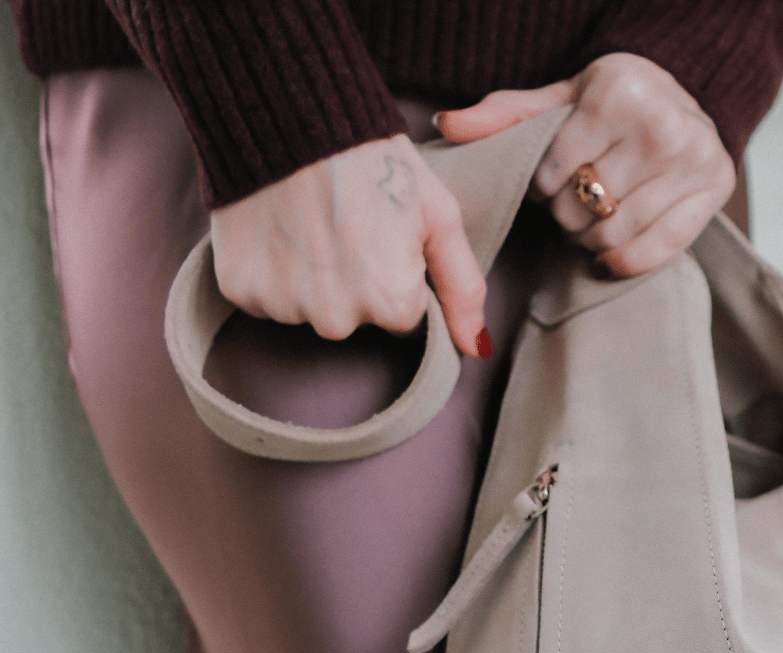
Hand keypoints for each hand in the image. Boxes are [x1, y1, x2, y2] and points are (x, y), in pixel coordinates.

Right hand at [209, 134, 488, 354]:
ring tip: (310, 221)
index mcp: (391, 303)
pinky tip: (278, 227)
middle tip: (345, 222)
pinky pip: (263, 297)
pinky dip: (269, 269)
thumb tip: (478, 348)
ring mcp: (285, 307)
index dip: (396, 273)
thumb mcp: (437, 216)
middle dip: (354, 281)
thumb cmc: (374, 158)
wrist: (289, 109)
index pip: (402, 316)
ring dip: (311, 277)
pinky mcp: (239, 290)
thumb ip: (462, 287)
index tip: (383, 234)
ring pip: (308, 309)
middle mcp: (337, 319)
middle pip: (353, 319)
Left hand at [436, 53, 735, 277]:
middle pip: (584, 208)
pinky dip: (624, 263)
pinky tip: (608, 256)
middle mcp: (662, 125)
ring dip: (591, 239)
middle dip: (567, 213)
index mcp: (618, 92)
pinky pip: (657, 251)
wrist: (685, 91)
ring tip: (592, 219)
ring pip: (614, 235)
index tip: (554, 177)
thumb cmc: (612, 101)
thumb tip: (445, 127)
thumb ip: (504, 115)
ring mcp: (694, 160)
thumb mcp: (559, 99)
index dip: (544, 186)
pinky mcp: (714, 192)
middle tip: (573, 201)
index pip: (555, 172)